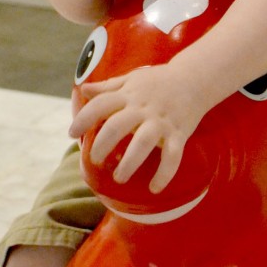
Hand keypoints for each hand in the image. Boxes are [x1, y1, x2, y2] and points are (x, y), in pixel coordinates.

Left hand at [69, 62, 207, 193]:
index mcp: (129, 94)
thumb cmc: (159, 80)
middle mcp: (143, 107)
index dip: (83, 119)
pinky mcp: (179, 133)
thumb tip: (84, 89)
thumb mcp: (132, 79)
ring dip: (129, 162)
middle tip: (95, 160)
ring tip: (119, 178)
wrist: (196, 78)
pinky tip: (154, 188)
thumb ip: (108, 87)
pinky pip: (173, 156)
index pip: (100, 104)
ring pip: (143, 142)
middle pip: (117, 125)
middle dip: (102, 145)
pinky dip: (164, 173)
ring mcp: (162, 120)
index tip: (71, 134)